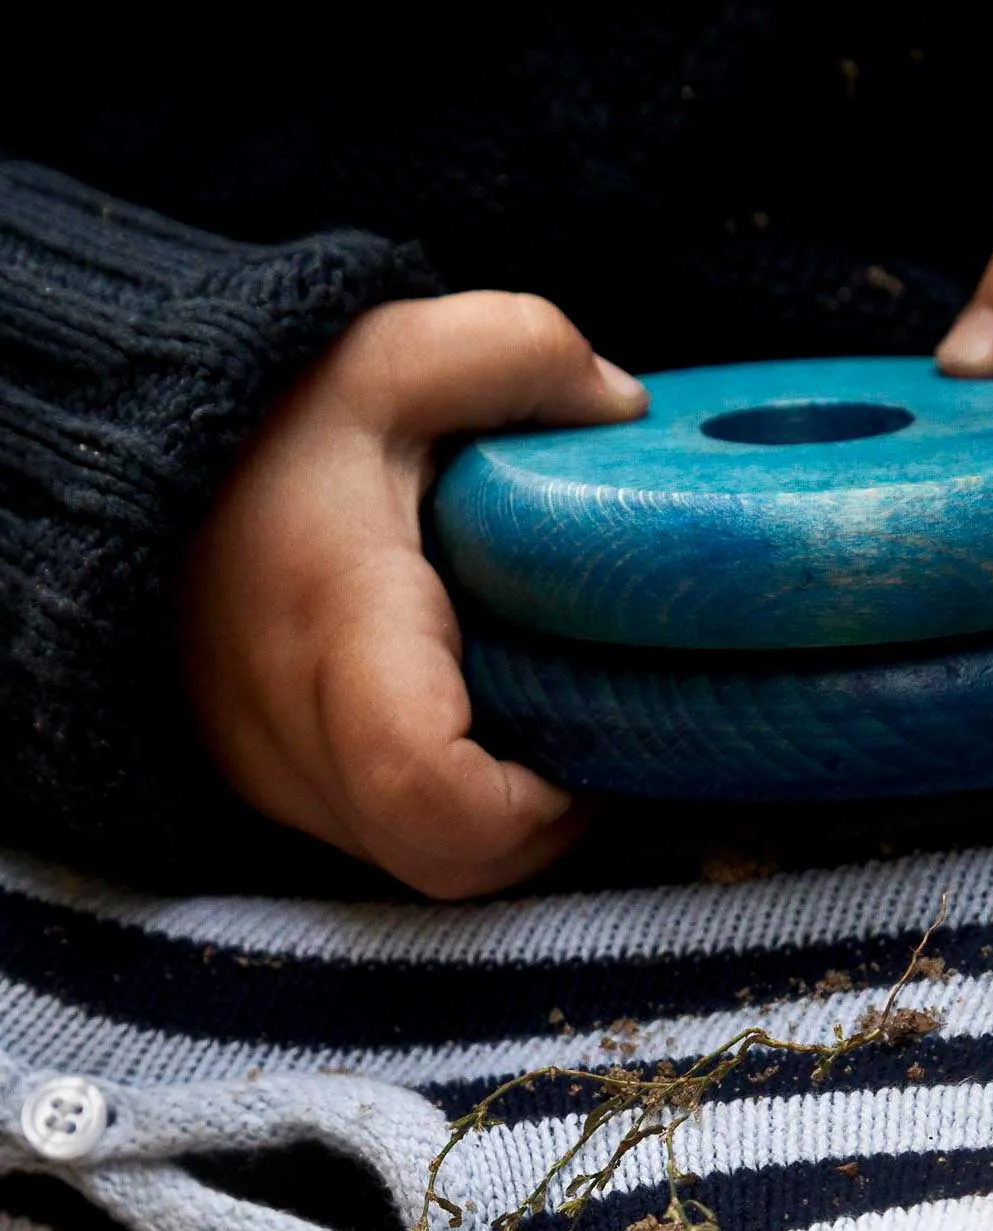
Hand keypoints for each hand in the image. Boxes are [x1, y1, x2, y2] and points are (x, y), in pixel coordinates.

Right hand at [182, 292, 646, 897]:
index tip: (595, 727)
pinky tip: (508, 736)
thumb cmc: (265, 425)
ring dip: (522, 826)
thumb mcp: (391, 357)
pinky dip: (471, 817)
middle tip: (611, 729)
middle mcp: (302, 741)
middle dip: (558, 821)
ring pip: (436, 874)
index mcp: (339, 635)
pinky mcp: (288, 799)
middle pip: (458, 865)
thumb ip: (520, 353)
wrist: (123, 479)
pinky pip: (402, 848)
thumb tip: (629, 415)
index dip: (535, 799)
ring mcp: (287, 786)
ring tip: (567, 726)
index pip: (425, 784)